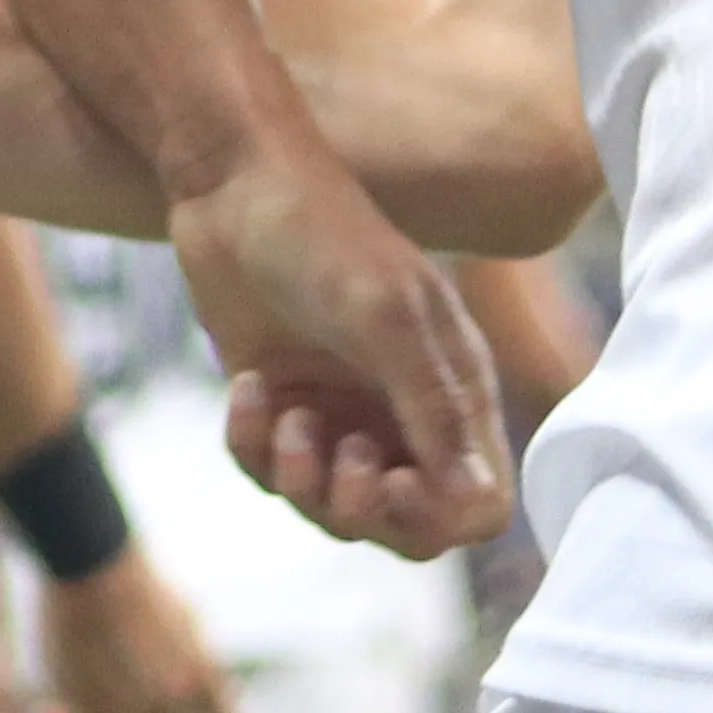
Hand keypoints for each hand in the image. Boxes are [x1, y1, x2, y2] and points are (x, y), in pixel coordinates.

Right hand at [37, 556, 258, 712]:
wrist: (93, 564)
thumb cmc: (139, 587)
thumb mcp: (186, 627)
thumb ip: (192, 672)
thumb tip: (182, 712)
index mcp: (201, 680)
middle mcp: (169, 704)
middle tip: (119, 686)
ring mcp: (128, 710)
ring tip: (92, 679)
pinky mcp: (89, 712)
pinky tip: (66, 703)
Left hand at [177, 151, 516, 561]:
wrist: (233, 186)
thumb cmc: (323, 237)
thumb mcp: (386, 318)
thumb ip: (433, 411)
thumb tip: (475, 500)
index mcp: (452, 391)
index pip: (479, 503)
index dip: (442, 517)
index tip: (395, 484)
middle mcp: (402, 413)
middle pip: (405, 526)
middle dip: (362, 508)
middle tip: (335, 454)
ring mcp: (339, 414)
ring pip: (332, 509)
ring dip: (302, 479)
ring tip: (288, 418)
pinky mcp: (280, 409)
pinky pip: (269, 474)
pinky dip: (252, 445)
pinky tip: (247, 389)